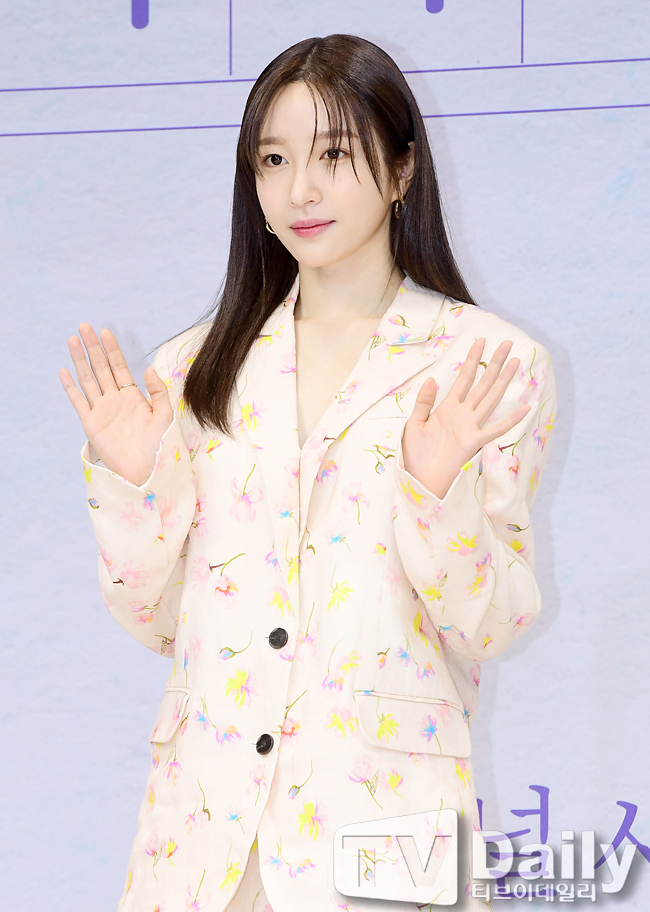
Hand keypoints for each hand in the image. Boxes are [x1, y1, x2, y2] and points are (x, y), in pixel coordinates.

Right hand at [60, 324, 172, 486]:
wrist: (147, 470)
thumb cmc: (159, 446)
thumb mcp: (164, 415)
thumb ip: (158, 392)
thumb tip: (149, 370)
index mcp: (132, 396)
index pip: (119, 367)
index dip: (112, 350)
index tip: (106, 332)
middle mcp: (114, 400)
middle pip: (101, 368)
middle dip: (93, 348)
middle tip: (84, 326)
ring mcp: (101, 410)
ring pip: (88, 379)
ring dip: (80, 360)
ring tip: (73, 340)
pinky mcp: (91, 424)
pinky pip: (78, 402)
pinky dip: (71, 387)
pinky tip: (64, 371)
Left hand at [402, 338, 530, 499]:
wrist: (419, 479)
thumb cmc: (416, 455)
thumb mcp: (414, 424)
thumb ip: (424, 402)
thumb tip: (432, 379)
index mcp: (448, 408)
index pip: (463, 379)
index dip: (472, 360)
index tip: (480, 342)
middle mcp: (462, 414)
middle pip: (481, 383)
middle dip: (494, 363)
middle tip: (506, 343)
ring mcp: (470, 426)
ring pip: (490, 398)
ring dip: (503, 380)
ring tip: (516, 362)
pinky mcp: (474, 442)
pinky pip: (495, 429)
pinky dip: (511, 419)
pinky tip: (525, 407)